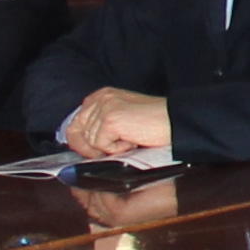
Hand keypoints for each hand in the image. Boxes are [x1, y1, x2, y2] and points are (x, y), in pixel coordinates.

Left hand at [60, 86, 176, 158]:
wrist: (174, 121)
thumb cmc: (153, 122)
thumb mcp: (122, 118)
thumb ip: (101, 125)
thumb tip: (83, 146)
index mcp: (101, 96)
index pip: (75, 123)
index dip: (81, 142)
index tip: (93, 152)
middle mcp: (100, 99)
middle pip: (77, 133)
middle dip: (93, 148)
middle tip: (115, 149)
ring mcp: (104, 108)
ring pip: (91, 142)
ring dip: (110, 148)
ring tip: (131, 139)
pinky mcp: (110, 120)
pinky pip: (102, 146)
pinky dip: (117, 149)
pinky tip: (133, 141)